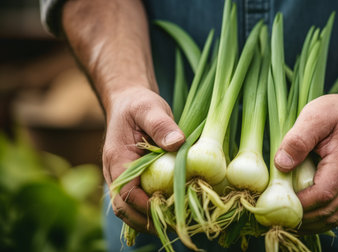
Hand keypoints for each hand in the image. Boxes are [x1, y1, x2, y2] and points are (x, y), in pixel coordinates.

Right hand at [102, 86, 184, 232]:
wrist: (128, 102)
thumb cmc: (139, 105)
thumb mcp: (150, 108)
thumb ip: (161, 124)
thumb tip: (177, 143)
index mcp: (117, 159)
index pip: (126, 194)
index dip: (146, 207)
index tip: (169, 211)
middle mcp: (114, 173)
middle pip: (124, 209)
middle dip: (147, 222)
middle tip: (175, 226)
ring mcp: (120, 178)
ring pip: (128, 210)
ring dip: (148, 220)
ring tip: (174, 224)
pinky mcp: (131, 179)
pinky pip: (135, 202)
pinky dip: (148, 211)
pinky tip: (168, 214)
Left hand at [274, 92, 337, 232]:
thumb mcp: (316, 115)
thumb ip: (298, 139)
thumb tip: (280, 165)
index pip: (322, 195)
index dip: (299, 204)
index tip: (275, 203)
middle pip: (327, 213)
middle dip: (299, 219)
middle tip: (271, 218)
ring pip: (332, 218)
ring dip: (308, 224)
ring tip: (282, 221)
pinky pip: (336, 214)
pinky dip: (317, 221)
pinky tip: (299, 219)